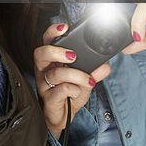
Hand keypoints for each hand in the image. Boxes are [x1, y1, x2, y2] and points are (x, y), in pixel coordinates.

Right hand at [34, 23, 110, 138]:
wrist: (64, 118)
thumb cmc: (70, 95)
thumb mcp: (86, 81)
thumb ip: (95, 72)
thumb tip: (105, 64)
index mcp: (52, 61)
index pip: (46, 42)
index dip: (52, 32)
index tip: (64, 28)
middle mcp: (45, 70)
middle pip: (40, 53)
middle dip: (57, 51)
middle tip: (73, 56)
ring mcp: (44, 85)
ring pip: (55, 73)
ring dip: (76, 75)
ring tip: (88, 80)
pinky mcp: (49, 99)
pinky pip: (60, 90)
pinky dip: (74, 90)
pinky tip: (78, 92)